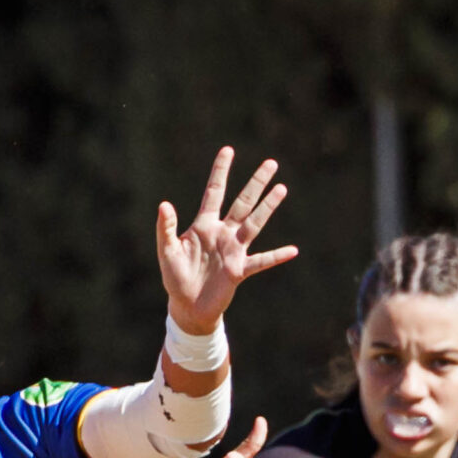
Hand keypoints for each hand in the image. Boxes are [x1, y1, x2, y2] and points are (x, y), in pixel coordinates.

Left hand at [157, 147, 297, 336]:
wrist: (187, 306)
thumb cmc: (174, 277)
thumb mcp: (166, 251)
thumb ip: (166, 227)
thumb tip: (164, 204)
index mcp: (203, 225)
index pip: (214, 192)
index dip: (220, 171)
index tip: (229, 150)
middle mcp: (222, 233)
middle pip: (242, 202)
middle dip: (256, 183)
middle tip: (271, 163)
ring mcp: (234, 251)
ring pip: (254, 224)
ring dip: (268, 207)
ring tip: (282, 189)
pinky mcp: (240, 270)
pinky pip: (261, 261)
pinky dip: (277, 257)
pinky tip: (293, 250)